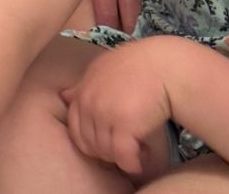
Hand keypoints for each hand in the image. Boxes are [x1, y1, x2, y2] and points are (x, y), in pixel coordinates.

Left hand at [60, 38, 176, 179]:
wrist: (164, 65)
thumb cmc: (138, 67)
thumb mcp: (104, 69)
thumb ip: (84, 85)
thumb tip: (64, 96)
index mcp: (83, 90)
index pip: (75, 129)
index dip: (92, 142)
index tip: (111, 141)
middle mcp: (89, 102)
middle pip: (90, 144)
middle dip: (107, 152)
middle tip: (127, 146)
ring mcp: (104, 113)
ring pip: (105, 153)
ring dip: (122, 157)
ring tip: (139, 148)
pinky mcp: (124, 125)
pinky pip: (123, 157)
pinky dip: (133, 163)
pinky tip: (144, 155)